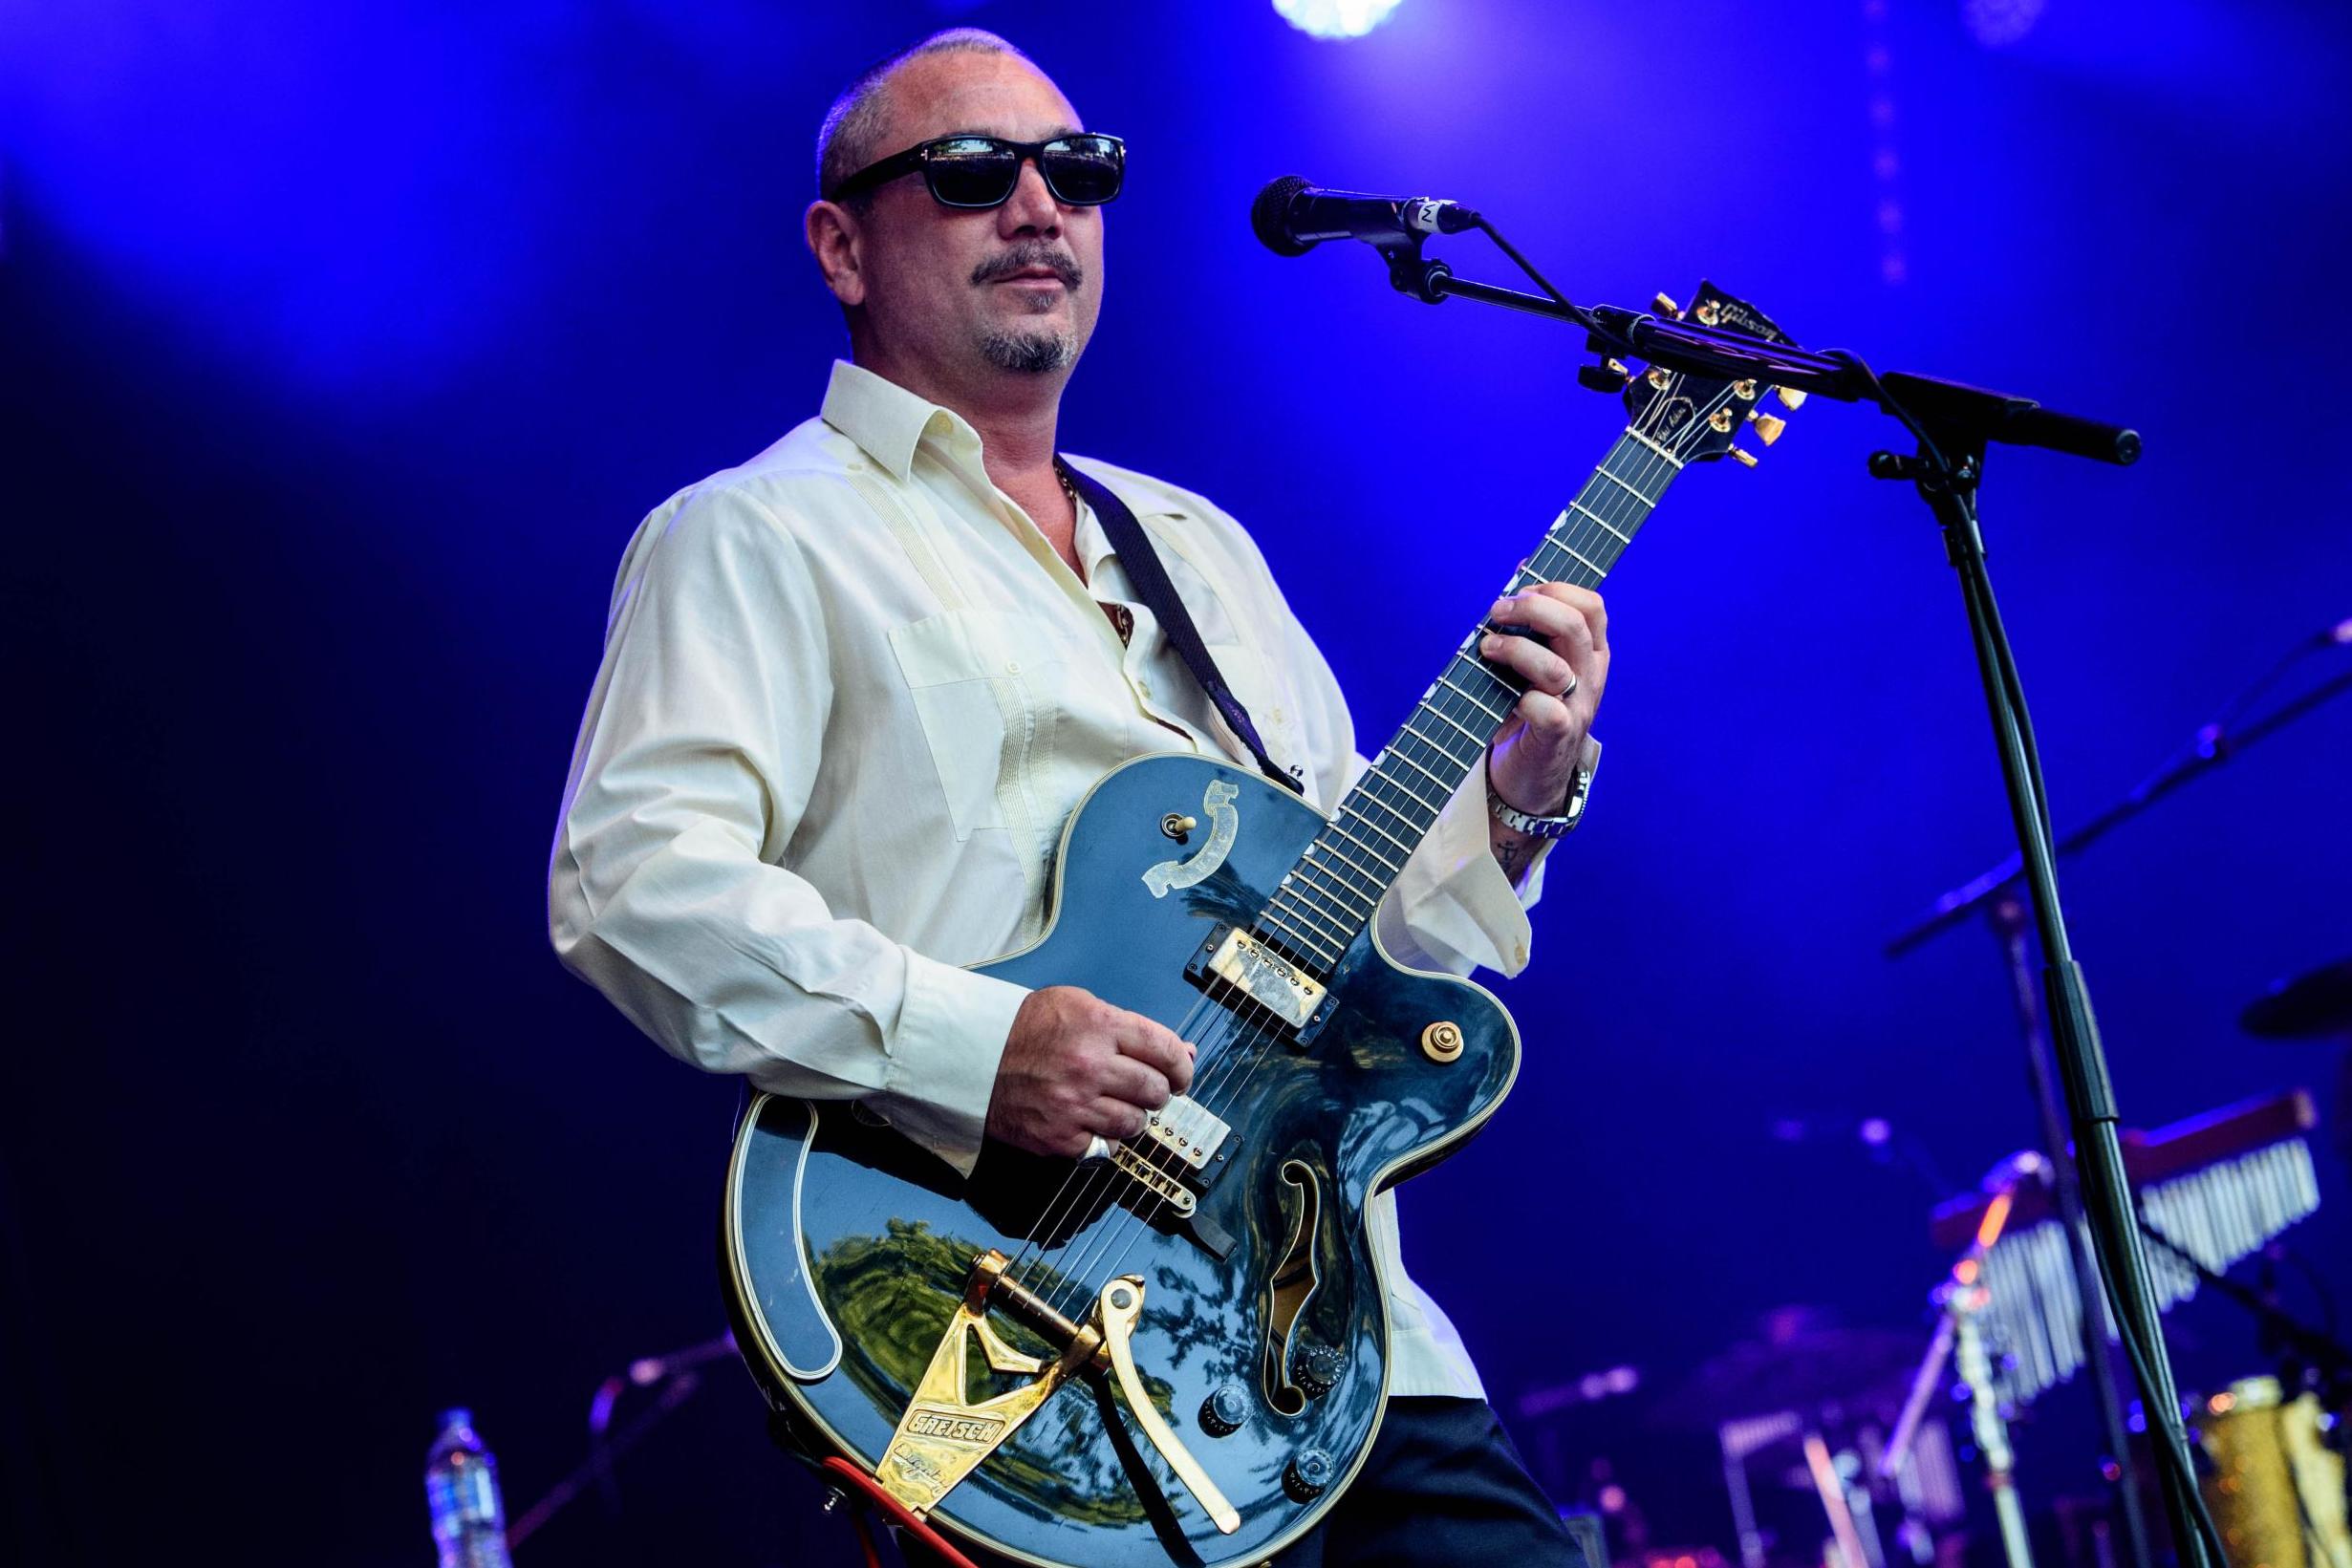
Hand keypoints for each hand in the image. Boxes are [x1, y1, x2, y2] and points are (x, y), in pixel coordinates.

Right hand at [985, 986, 1195, 1158]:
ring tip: (1115, 1104)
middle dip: (1157, 1091)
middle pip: (1156, 1090)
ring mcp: (1074, 1105)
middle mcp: (1090, 1065)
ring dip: (1133, 1116)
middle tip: (1145, 1088)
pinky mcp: (1060, 1137)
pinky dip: (1105, 1138)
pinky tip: (1091, 1121)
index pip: (1165, 1050)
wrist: (972, 1057)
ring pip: (1136, 1123)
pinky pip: (1107, 1147)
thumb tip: (1183, 1052)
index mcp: (1098, 1026)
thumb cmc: (1027, 1028)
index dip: (1181, 1066)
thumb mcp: (1079, 1006)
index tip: (1181, 1074)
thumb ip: (1131, 1028)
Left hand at [1478, 583, 1608, 815]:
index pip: (1592, 606)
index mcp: (1591, 652)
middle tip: (1497, 611)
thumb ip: (1533, 621)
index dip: (1556, 589)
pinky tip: (1504, 696)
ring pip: (1558, 668)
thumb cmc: (1528, 706)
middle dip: (1531, 609)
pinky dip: (1521, 699)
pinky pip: (1547, 711)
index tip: (1520, 590)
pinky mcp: (1558, 736)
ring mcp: (1578, 707)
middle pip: (1575, 626)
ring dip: (1516, 650)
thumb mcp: (1536, 659)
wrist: (1531, 771)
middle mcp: (1591, 676)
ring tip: (1487, 647)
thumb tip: (1524, 567)